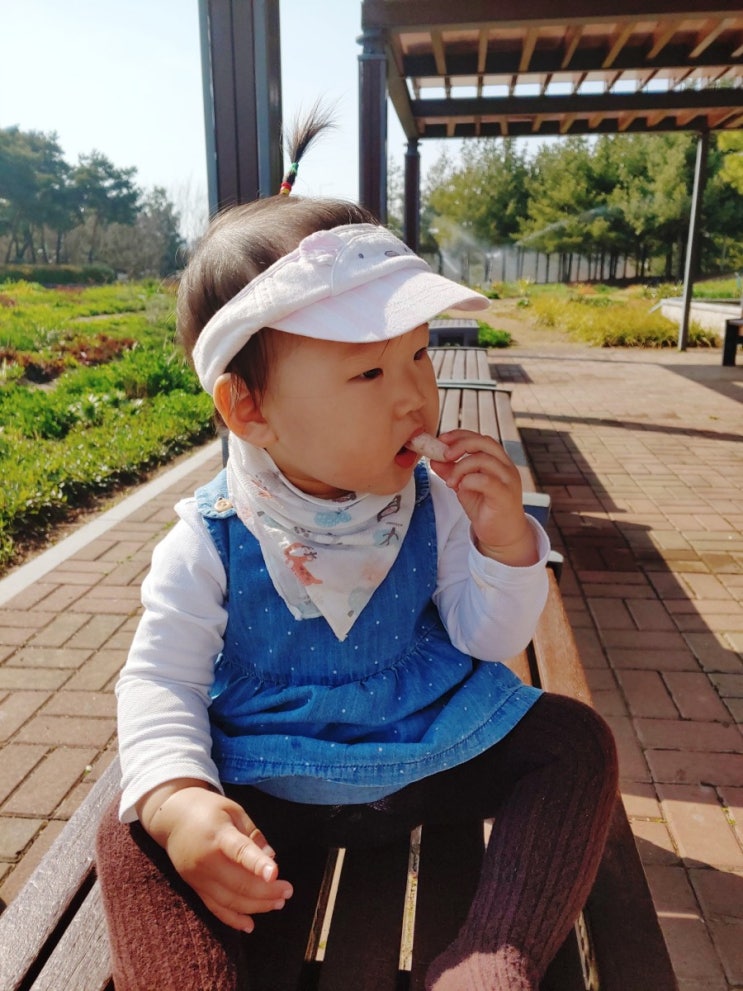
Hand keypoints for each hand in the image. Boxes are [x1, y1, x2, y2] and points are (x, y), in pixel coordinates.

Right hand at [138, 781, 292, 931]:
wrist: (172, 818)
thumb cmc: (208, 809)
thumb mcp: (233, 810)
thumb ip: (253, 833)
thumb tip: (271, 857)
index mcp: (219, 834)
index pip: (239, 851)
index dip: (258, 863)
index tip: (276, 874)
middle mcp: (206, 860)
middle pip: (238, 882)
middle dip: (266, 891)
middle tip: (287, 892)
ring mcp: (198, 877)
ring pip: (229, 900)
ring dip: (256, 906)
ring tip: (278, 903)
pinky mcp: (194, 888)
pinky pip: (215, 908)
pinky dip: (233, 919)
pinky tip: (250, 926)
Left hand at [430, 429, 538, 566]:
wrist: (502, 536)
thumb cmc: (486, 509)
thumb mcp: (464, 487)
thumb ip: (451, 472)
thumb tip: (434, 459)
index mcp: (498, 461)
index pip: (480, 438)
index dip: (460, 435)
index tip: (442, 440)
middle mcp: (506, 466)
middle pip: (485, 442)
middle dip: (460, 445)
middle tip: (444, 455)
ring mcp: (508, 480)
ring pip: (484, 460)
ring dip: (460, 468)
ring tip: (450, 482)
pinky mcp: (505, 495)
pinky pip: (486, 480)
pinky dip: (469, 481)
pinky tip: (461, 489)